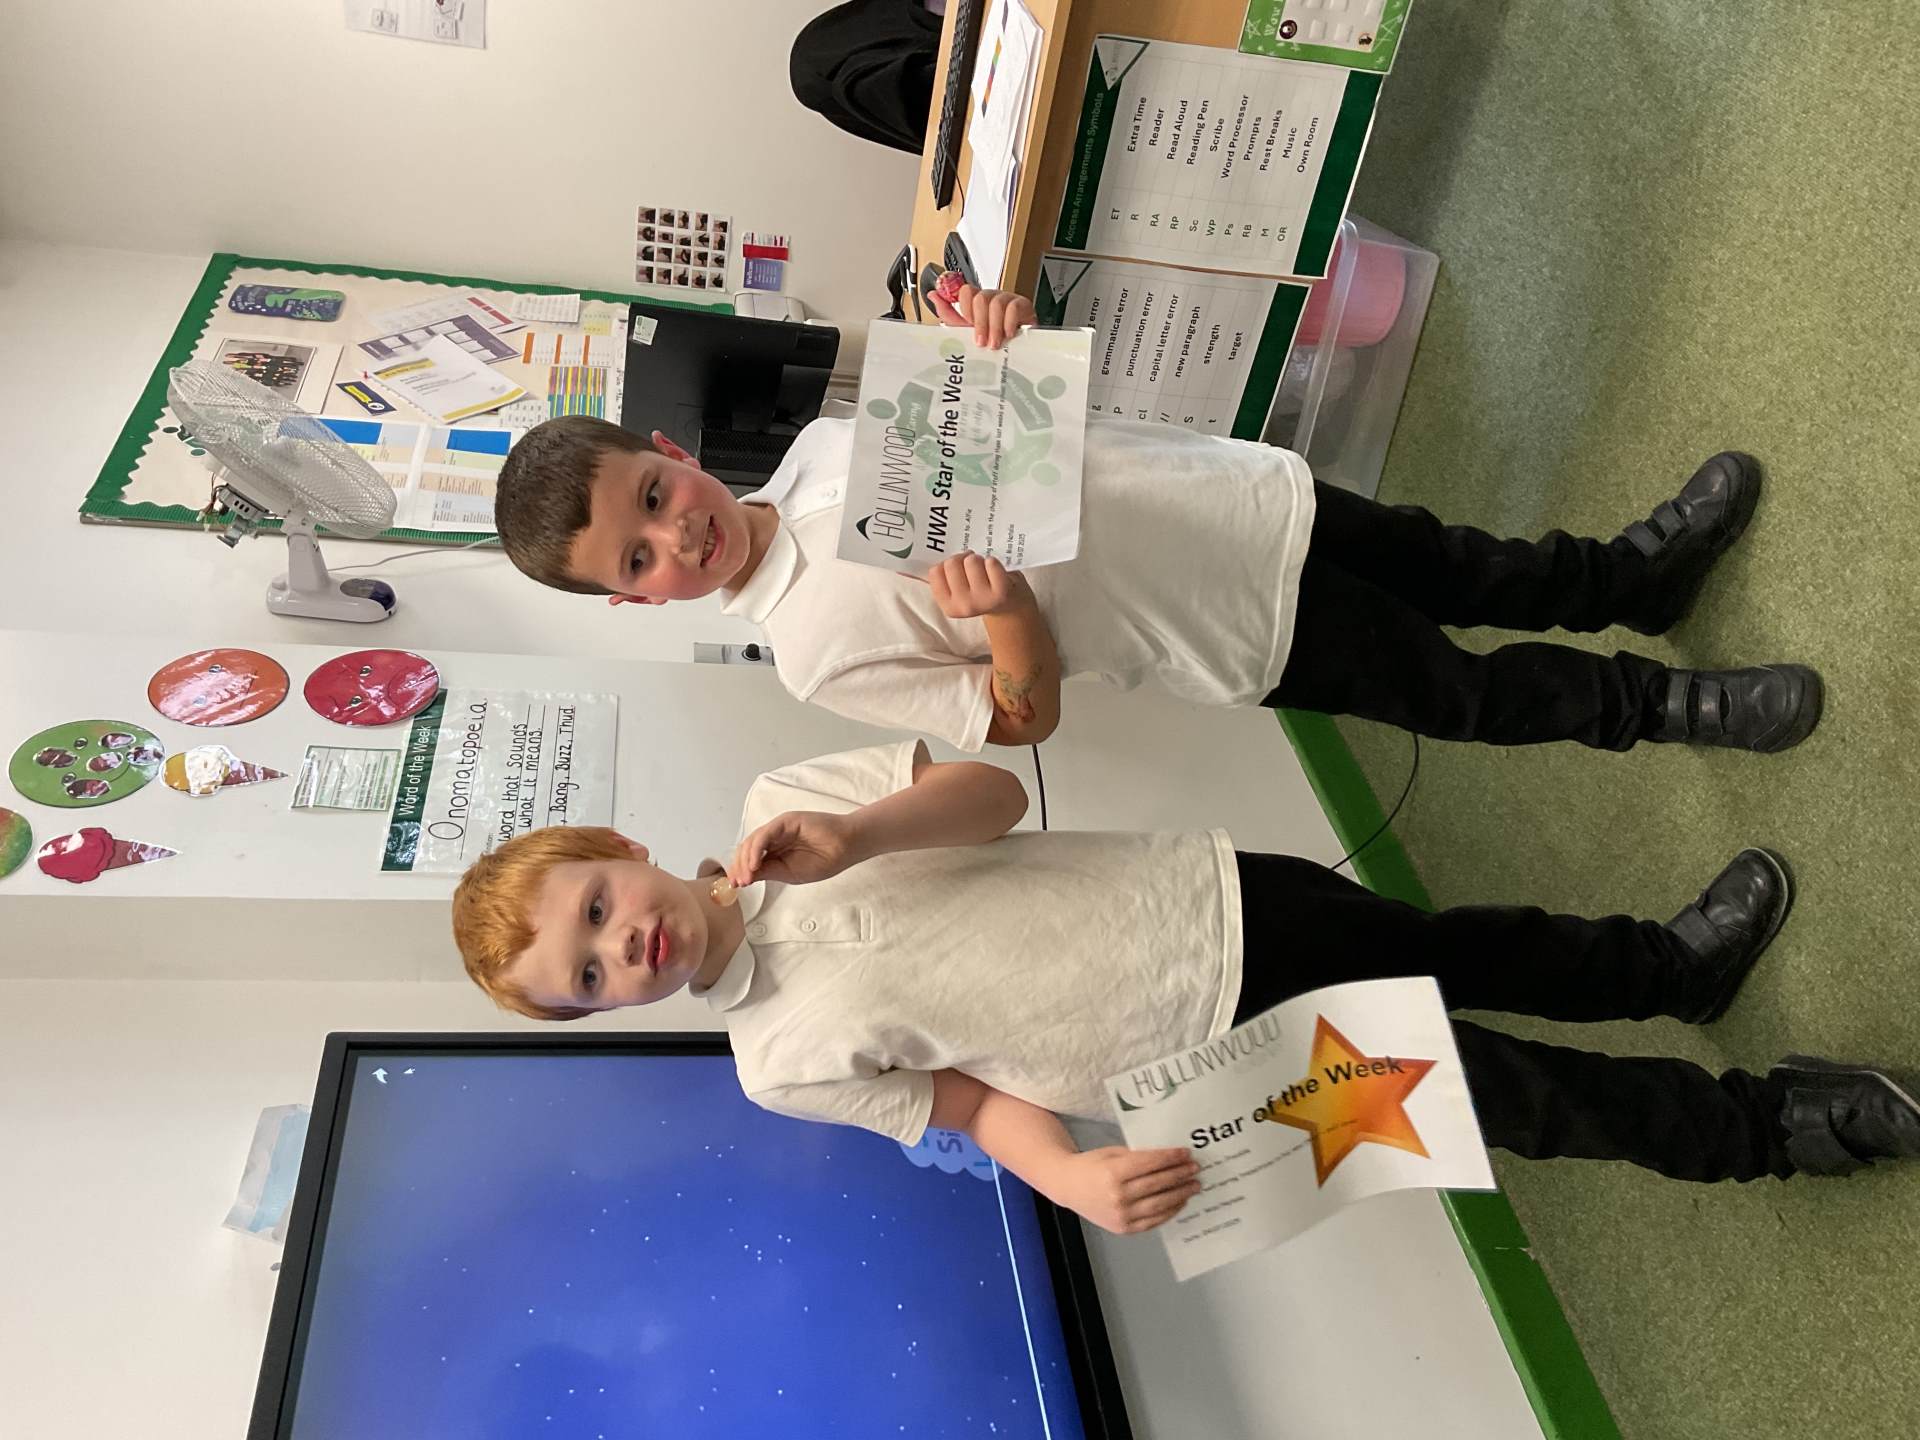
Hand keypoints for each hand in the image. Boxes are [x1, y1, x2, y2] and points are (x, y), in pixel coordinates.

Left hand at [730, 810, 862, 886]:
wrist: (846, 848)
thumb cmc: (824, 860)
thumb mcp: (790, 873)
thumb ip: (768, 872)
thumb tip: (746, 876)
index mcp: (775, 850)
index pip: (750, 858)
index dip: (741, 870)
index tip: (736, 885)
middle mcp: (774, 837)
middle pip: (747, 849)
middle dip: (740, 867)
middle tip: (739, 882)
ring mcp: (779, 828)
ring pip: (753, 841)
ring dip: (746, 860)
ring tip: (746, 877)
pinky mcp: (786, 821)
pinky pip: (765, 835)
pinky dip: (756, 849)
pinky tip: (755, 864)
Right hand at [924, 551, 1028, 619]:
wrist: (1010, 607)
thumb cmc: (981, 591)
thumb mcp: (958, 591)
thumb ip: (946, 577)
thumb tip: (936, 549)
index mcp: (948, 606)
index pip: (935, 571)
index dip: (947, 564)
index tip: (958, 568)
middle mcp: (963, 605)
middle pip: (952, 563)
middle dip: (962, 559)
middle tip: (973, 566)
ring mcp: (982, 599)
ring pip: (971, 560)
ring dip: (979, 559)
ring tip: (985, 568)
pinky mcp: (1001, 591)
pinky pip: (991, 563)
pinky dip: (994, 562)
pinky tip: (996, 570)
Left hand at [929, 281, 1035, 349]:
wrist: (1015, 353)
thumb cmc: (991, 341)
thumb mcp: (965, 331)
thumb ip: (949, 314)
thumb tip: (933, 295)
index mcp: (976, 302)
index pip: (966, 291)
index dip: (965, 308)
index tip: (968, 324)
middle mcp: (991, 297)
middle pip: (980, 298)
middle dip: (980, 323)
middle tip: (981, 341)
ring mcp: (1007, 299)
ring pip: (996, 304)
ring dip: (994, 328)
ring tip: (995, 343)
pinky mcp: (1023, 305)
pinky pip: (1013, 308)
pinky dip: (1009, 323)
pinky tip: (1008, 334)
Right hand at [1052, 1147, 1200, 1235]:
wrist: (1068, 1186)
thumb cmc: (1091, 1165)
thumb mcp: (1112, 1154)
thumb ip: (1138, 1157)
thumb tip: (1170, 1158)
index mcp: (1113, 1172)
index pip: (1150, 1164)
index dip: (1171, 1158)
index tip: (1186, 1153)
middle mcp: (1118, 1196)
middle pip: (1158, 1184)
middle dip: (1180, 1175)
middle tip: (1195, 1168)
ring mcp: (1121, 1215)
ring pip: (1159, 1204)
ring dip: (1180, 1194)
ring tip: (1193, 1186)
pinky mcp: (1123, 1228)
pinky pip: (1153, 1221)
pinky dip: (1169, 1211)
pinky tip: (1179, 1202)